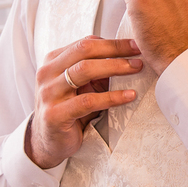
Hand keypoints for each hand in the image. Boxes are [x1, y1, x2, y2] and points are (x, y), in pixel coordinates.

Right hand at [26, 36, 142, 168]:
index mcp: (53, 61)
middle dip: (115, 49)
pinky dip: (112, 97)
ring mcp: (49, 93)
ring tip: (136, 68)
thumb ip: (97, 71)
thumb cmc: (68, 111)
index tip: (135, 44)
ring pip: (84, 70)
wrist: (48, 144)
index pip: (86, 43)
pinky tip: (129, 96)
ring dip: (115, 67)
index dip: (112, 43)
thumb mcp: (81, 86)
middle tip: (139, 53)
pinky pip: (88, 101)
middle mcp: (47, 73)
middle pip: (84, 50)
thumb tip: (129, 57)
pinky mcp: (55, 114)